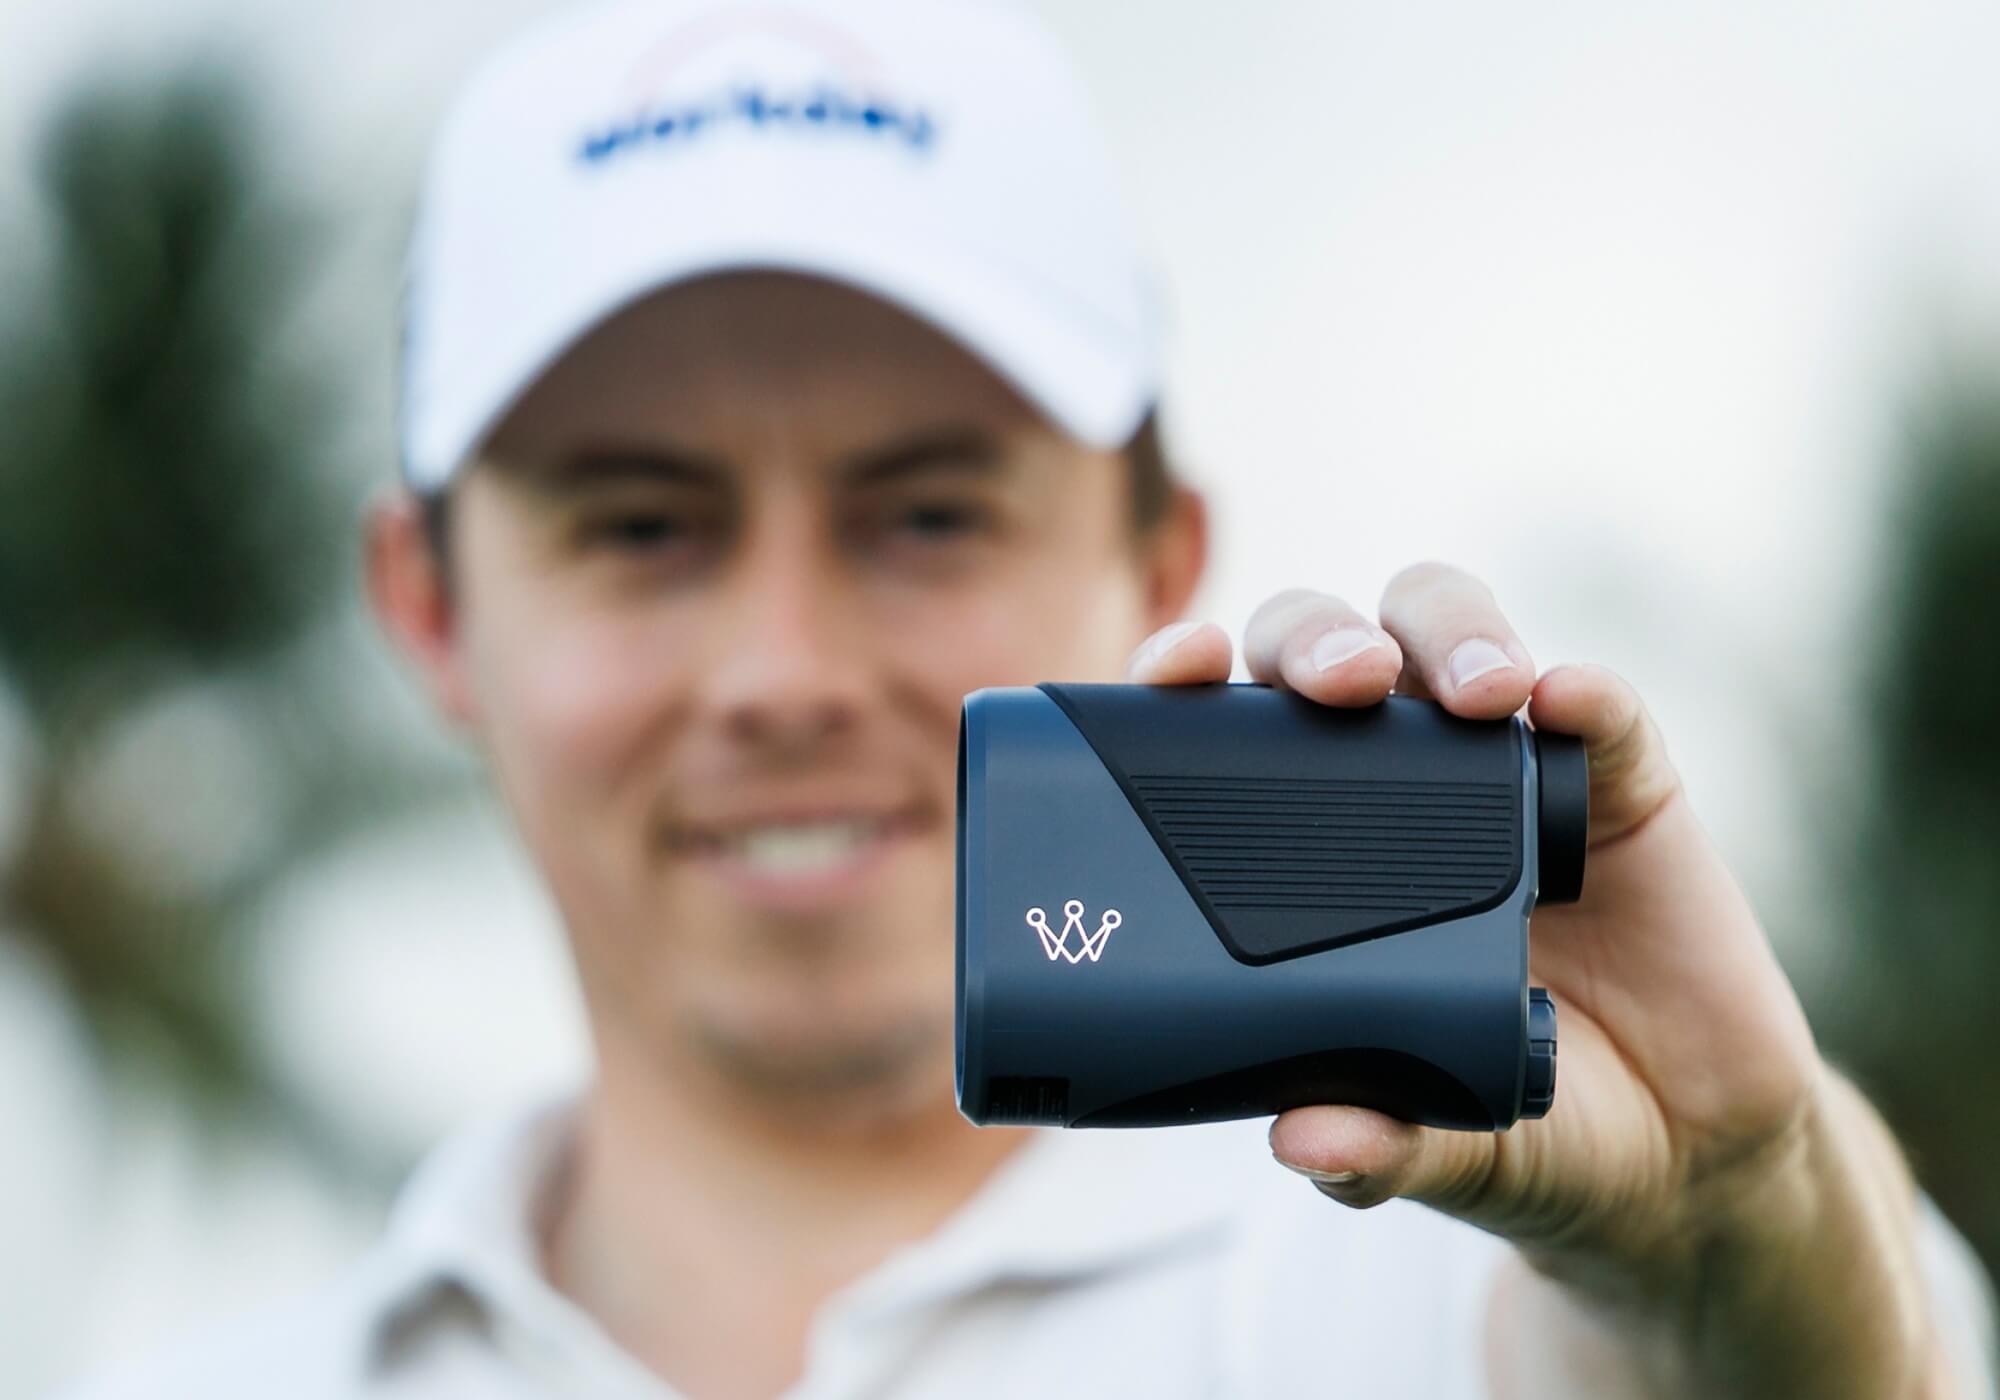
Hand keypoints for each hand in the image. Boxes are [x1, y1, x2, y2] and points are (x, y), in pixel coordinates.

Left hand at [1126, 567, 1944, 1397]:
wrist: (1675, 1155)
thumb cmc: (1516, 1125)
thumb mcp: (1436, 1154)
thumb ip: (1376, 1150)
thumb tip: (1303, 1141)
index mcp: (1298, 850)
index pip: (1218, 729)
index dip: (1185, 677)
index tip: (1176, 666)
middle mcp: (1391, 783)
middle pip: (1325, 647)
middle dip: (1318, 639)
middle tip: (1341, 686)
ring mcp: (1501, 768)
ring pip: (1446, 631)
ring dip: (1447, 635)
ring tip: (1476, 695)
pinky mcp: (1618, 781)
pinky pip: (1602, 706)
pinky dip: (1584, 691)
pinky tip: (1566, 702)